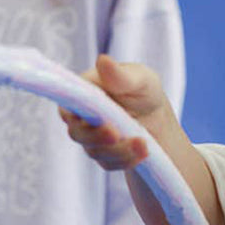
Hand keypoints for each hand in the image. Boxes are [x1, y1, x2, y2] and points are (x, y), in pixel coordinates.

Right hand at [60, 55, 167, 171]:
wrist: (157, 120)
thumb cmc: (144, 92)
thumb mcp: (139, 79)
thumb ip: (120, 75)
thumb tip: (102, 60)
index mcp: (83, 92)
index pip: (67, 104)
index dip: (76, 115)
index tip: (97, 118)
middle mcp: (80, 116)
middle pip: (77, 132)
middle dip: (97, 137)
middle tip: (117, 134)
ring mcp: (90, 138)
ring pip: (94, 151)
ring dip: (119, 150)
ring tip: (143, 144)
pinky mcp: (102, 156)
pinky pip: (109, 163)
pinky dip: (127, 160)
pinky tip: (143, 152)